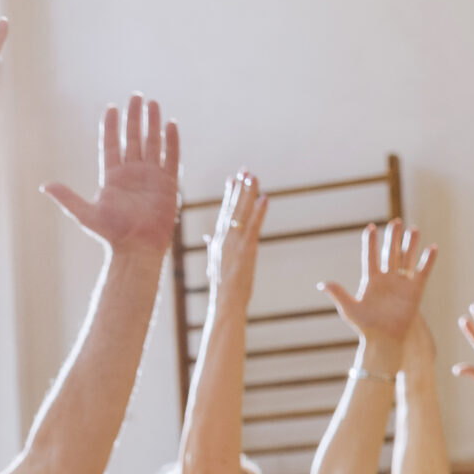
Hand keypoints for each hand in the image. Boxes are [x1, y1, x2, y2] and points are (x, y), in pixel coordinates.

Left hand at [43, 94, 179, 256]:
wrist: (137, 248)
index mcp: (112, 177)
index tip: (111, 107)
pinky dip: (171, 141)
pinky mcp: (168, 183)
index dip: (111, 126)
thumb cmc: (111, 233)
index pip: (111, 145)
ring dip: (153, 123)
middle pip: (133, 138)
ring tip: (153, 103)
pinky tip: (171, 124)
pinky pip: (171, 157)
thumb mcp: (85, 214)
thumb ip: (67, 197)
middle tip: (136, 96)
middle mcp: (132, 173)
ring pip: (152, 143)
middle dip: (134, 117)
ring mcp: (151, 176)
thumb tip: (44, 186)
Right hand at [202, 170, 266, 292]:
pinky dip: (259, 211)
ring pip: (241, 213)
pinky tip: (264, 198)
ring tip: (253, 176)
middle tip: (244, 170)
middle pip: (231, 208)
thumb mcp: (214, 264)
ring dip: (248, 193)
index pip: (224, 213)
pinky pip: (254, 226)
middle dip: (238, 188)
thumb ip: (212, 248)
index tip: (232, 179)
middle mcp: (223, 239)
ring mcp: (234, 244)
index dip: (229, 195)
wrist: (225, 304)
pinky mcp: (246, 250)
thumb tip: (208, 237)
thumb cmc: (221, 289)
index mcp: (217, 242)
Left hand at [321, 220, 436, 353]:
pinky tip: (432, 247)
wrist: (384, 340)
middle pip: (390, 253)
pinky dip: (427, 260)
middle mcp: (387, 279)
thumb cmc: (365, 327)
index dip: (370, 243)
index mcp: (370, 281)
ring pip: (406, 259)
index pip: (370, 257)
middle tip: (395, 222)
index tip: (371, 227)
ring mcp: (402, 283)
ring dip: (410, 244)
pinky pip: (422, 272)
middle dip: (392, 238)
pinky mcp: (416, 290)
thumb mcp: (349, 309)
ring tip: (413, 228)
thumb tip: (321, 284)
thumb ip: (338, 294)